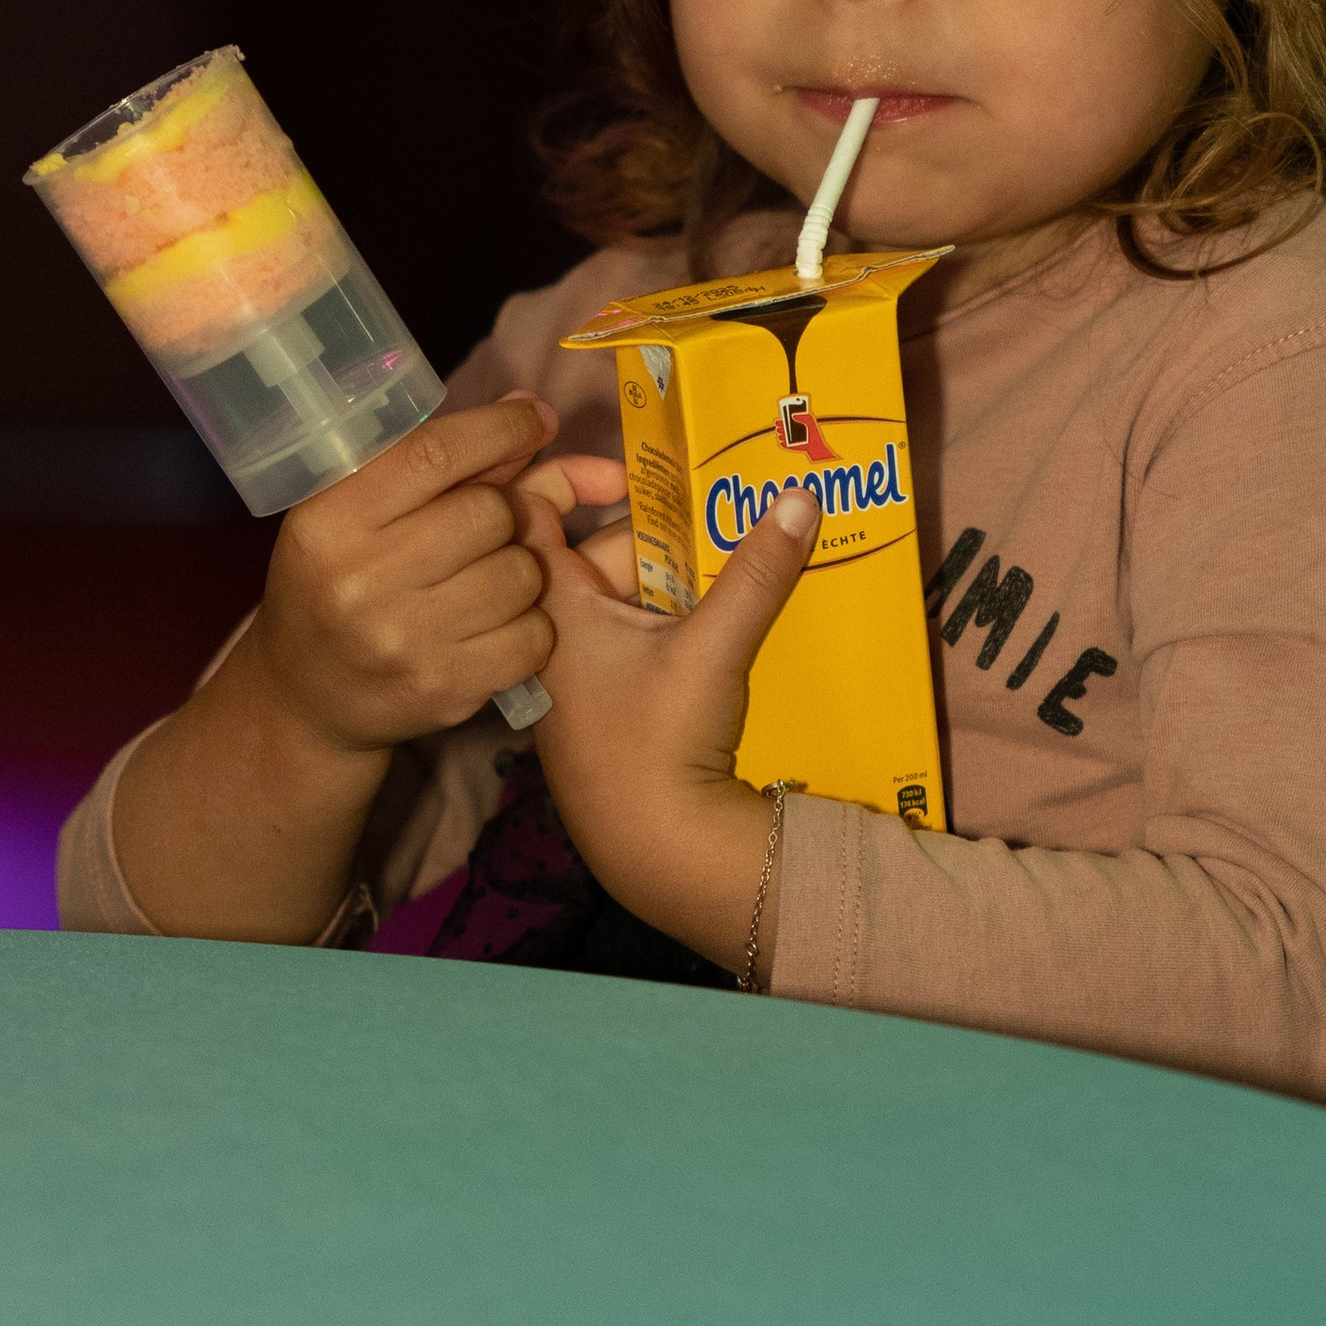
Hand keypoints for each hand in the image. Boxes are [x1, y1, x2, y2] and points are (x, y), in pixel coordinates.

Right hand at [244, 394, 626, 758]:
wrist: (303, 695)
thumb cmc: (338, 582)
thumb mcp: (360, 514)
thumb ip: (445, 463)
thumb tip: (532, 411)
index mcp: (330, 520)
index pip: (433, 453)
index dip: (500, 428)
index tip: (536, 418)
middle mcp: (360, 580)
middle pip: (490, 514)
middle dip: (501, 515)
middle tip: (481, 533)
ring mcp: (402, 641)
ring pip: (521, 574)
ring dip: (518, 572)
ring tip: (480, 582)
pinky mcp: (444, 689)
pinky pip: (534, 636)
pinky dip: (528, 627)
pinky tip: (491, 627)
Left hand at [515, 470, 822, 968]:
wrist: (657, 852)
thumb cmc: (659, 744)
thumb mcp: (713, 648)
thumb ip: (756, 572)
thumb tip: (798, 497)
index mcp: (551, 607)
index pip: (528, 512)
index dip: (571, 476)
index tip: (632, 474)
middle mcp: (554, 634)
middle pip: (592, 550)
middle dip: (654, 529)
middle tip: (716, 508)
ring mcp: (579, 673)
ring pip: (620, 595)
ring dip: (672, 575)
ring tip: (734, 551)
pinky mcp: (607, 704)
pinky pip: (633, 636)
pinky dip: (671, 617)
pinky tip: (723, 613)